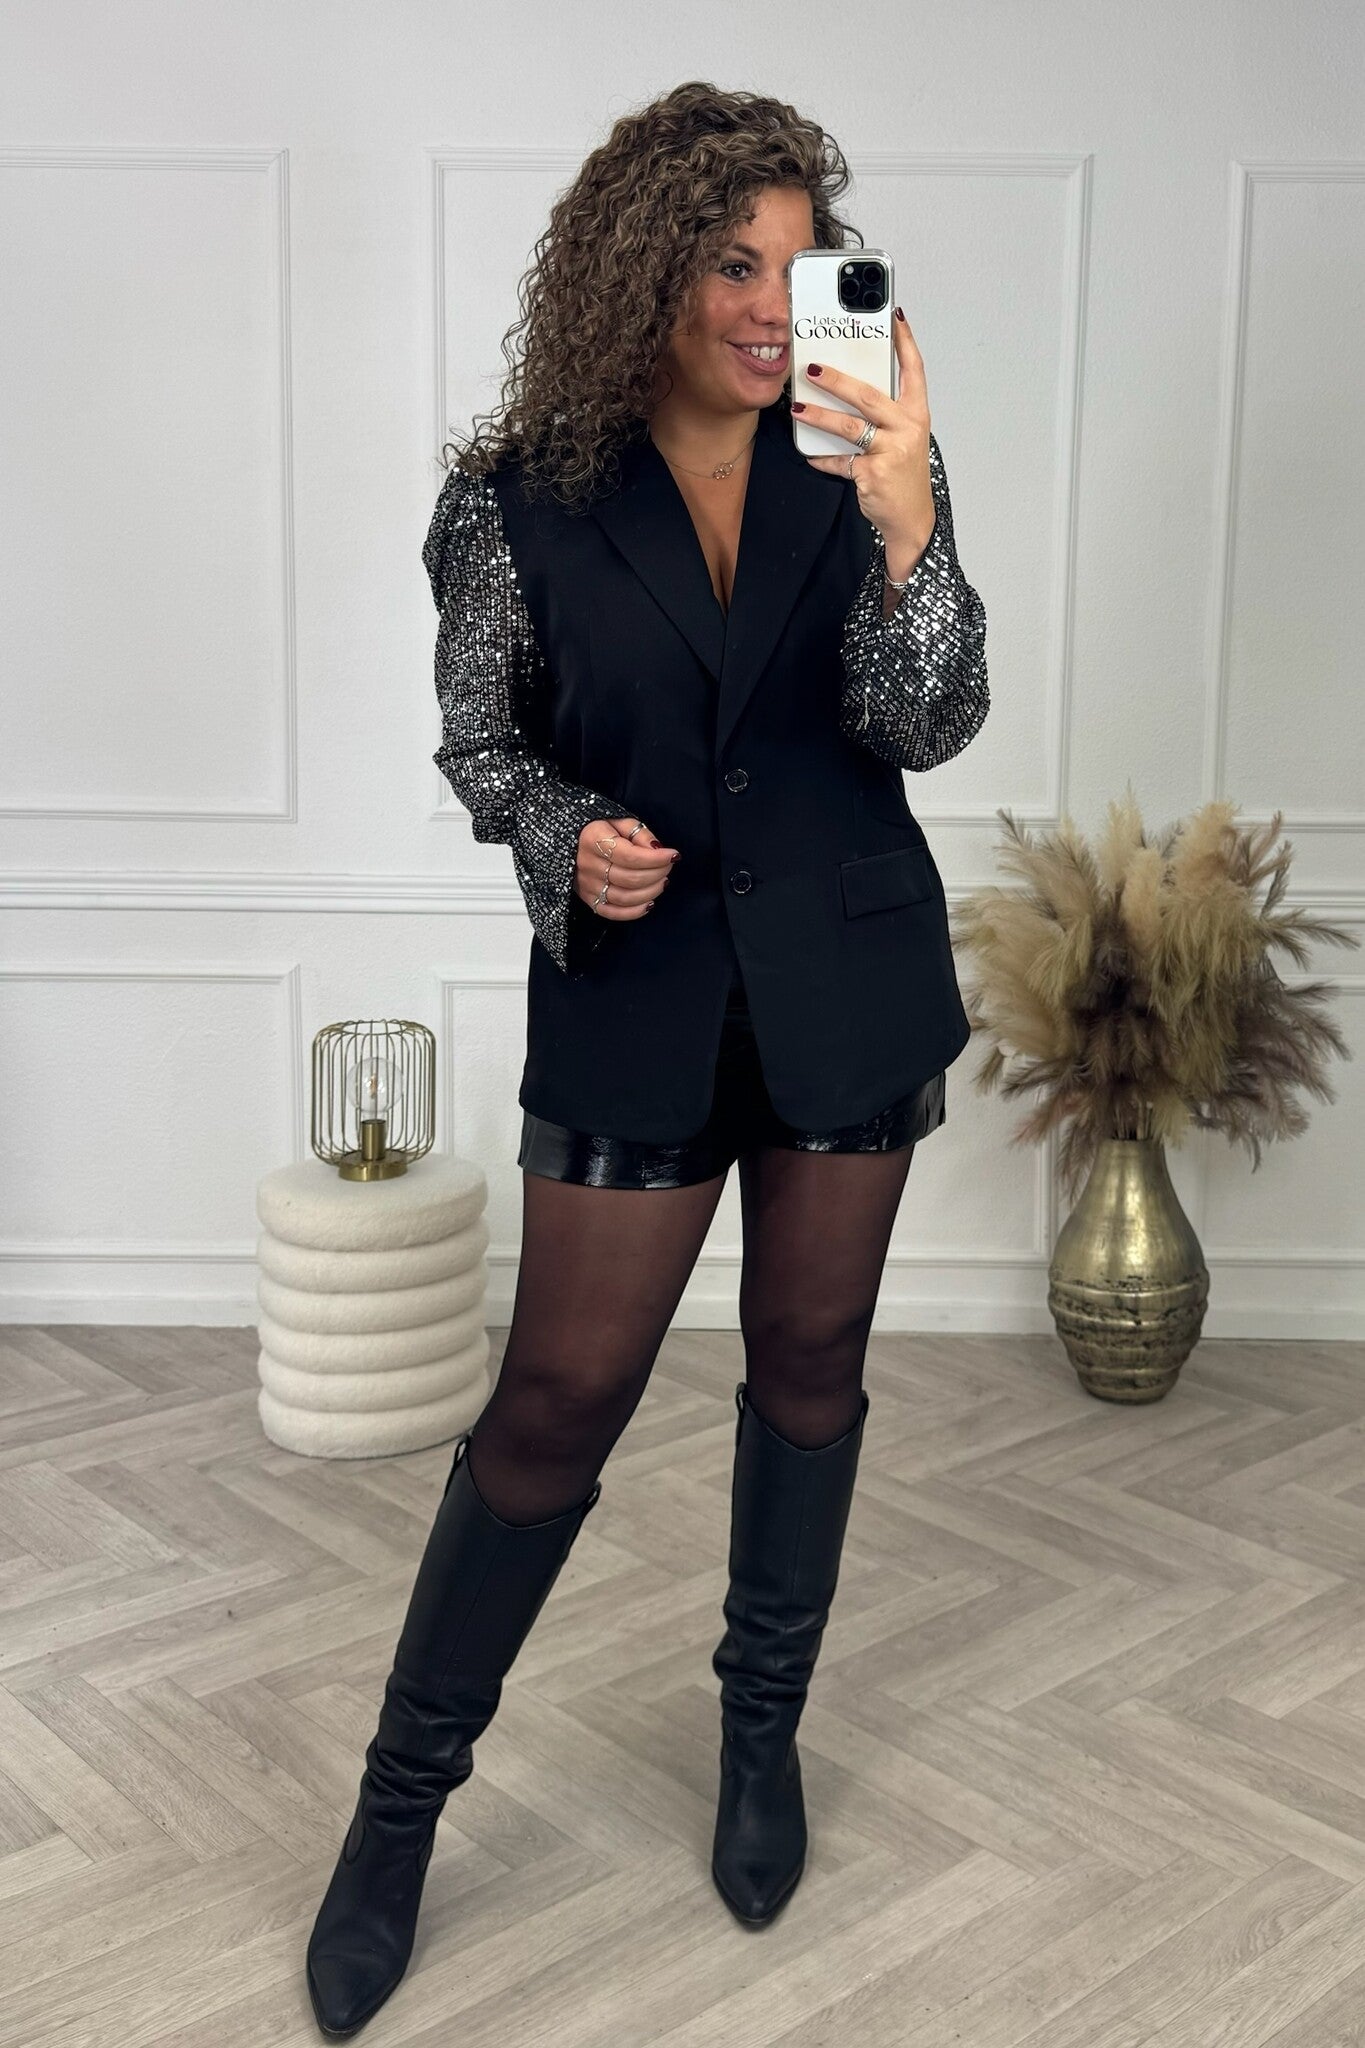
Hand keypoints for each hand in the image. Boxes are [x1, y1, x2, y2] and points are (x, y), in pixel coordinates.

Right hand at [576, 816, 677, 920]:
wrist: (570, 841)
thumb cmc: (600, 829)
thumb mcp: (619, 820)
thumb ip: (639, 833)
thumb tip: (657, 849)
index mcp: (594, 839)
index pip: (630, 856)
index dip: (656, 859)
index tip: (673, 855)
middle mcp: (588, 865)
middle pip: (630, 878)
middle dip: (657, 874)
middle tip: (668, 866)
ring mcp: (587, 885)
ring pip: (625, 897)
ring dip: (651, 892)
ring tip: (662, 881)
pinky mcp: (588, 899)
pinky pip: (613, 912)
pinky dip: (634, 912)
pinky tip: (649, 903)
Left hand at [794, 306, 933, 555]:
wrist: (912, 517)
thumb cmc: (904, 473)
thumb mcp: (904, 437)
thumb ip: (885, 413)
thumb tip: (849, 388)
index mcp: (916, 414)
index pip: (914, 370)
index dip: (905, 343)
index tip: (894, 318)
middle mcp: (906, 429)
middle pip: (868, 396)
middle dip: (837, 380)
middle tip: (812, 369)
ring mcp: (891, 452)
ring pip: (849, 427)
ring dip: (819, 416)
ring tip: (797, 408)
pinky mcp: (873, 474)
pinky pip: (840, 462)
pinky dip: (822, 458)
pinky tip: (810, 454)